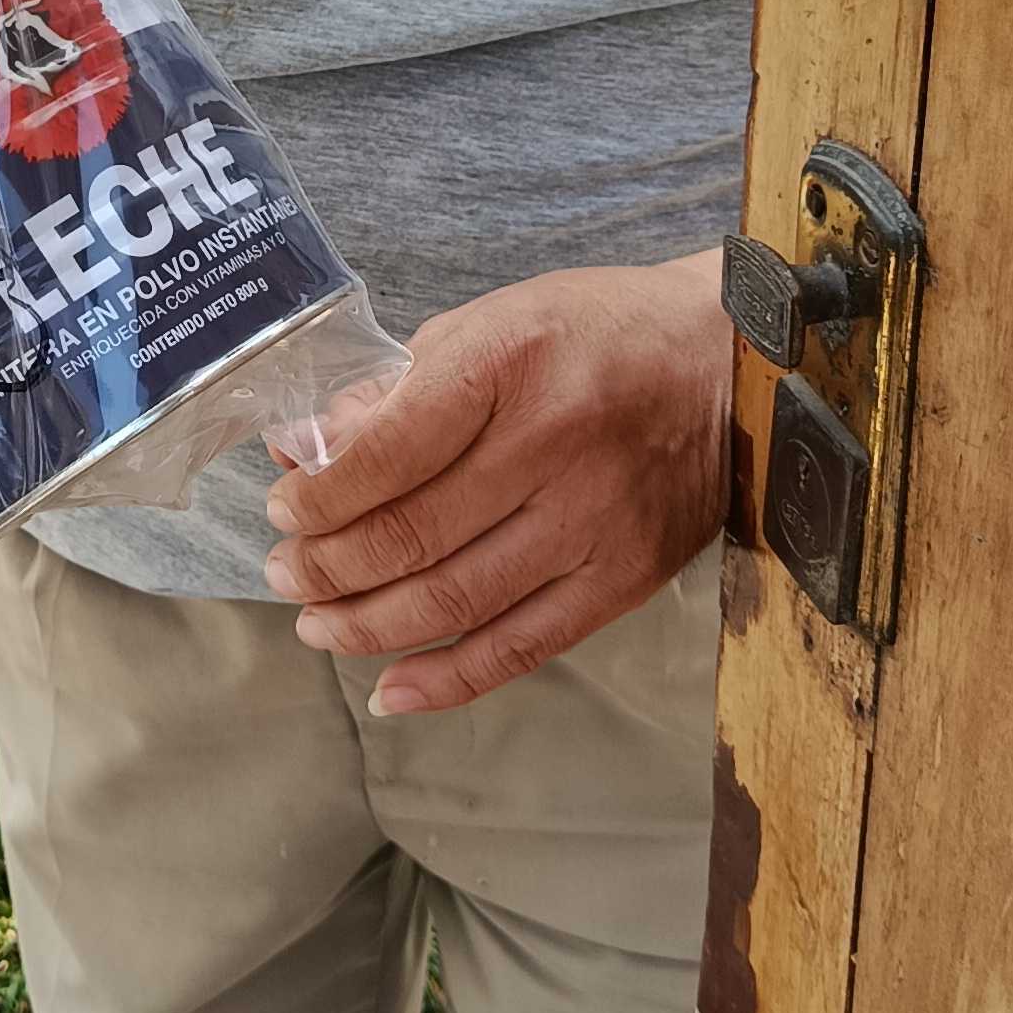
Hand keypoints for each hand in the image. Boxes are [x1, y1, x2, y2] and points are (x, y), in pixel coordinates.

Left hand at [263, 257, 731, 714]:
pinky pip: (521, 647)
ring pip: (454, 601)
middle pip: (410, 536)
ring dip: (367, 627)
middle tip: (285, 573)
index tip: (282, 511)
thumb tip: (301, 447)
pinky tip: (391, 689)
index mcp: (508, 365)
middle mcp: (552, 445)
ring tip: (317, 624)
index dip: (316, 498)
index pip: (385, 453)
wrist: (730, 367)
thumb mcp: (490, 323)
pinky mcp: (624, 578)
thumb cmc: (595, 334)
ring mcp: (593, 520)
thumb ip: (394, 388)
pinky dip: (448, 679)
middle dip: (326, 568)